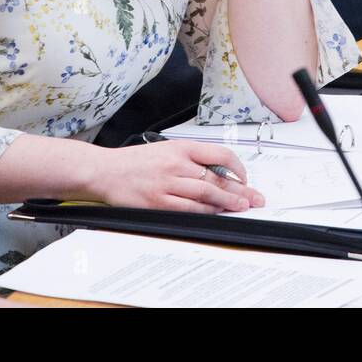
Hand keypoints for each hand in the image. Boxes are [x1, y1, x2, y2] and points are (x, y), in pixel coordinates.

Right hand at [91, 140, 264, 212]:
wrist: (105, 170)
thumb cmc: (135, 162)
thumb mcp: (165, 149)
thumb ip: (190, 158)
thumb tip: (219, 172)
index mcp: (180, 147)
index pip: (219, 154)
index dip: (237, 167)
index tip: (244, 178)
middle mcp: (176, 164)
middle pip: (216, 178)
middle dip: (240, 190)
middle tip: (255, 198)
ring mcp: (167, 184)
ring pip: (205, 193)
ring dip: (227, 202)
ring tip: (241, 206)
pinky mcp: (158, 203)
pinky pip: (188, 208)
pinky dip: (204, 211)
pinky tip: (215, 213)